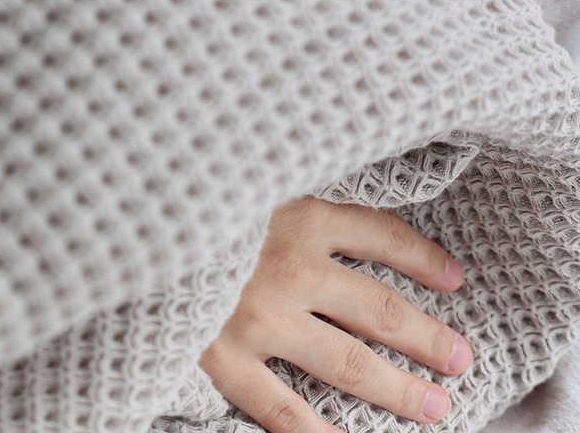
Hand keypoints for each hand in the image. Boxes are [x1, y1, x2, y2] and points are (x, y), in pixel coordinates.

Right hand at [199, 197, 472, 431]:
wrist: (116, 216)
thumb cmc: (181, 187)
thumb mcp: (241, 171)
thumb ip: (282, 185)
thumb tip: (323, 193)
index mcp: (296, 212)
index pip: (380, 234)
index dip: (422, 257)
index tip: (453, 276)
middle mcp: (289, 266)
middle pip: (380, 308)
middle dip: (426, 336)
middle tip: (462, 359)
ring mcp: (259, 317)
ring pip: (349, 364)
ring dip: (398, 388)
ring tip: (436, 407)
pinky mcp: (224, 358)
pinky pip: (286, 413)